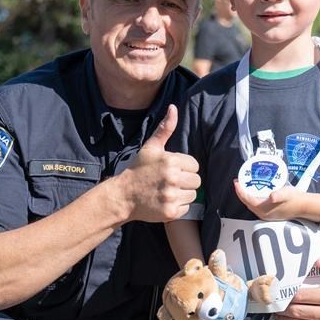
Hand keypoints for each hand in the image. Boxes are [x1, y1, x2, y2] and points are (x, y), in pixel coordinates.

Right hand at [120, 104, 200, 222]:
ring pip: (193, 195)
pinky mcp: (171, 212)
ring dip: (183, 194)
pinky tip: (165, 201)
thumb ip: (165, 128)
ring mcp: (172, 196)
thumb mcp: (150, 147)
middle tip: (170, 182)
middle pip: (196, 181)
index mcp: (171, 161)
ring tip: (167, 191)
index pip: (194, 165)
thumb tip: (174, 107)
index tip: (171, 170)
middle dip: (186, 181)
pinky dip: (178, 206)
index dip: (185, 168)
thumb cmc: (138, 170)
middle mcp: (173, 178)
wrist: (123, 196)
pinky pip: (186, 208)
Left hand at [234, 180, 305, 220]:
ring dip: (246, 196)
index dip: (240, 191)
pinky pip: (256, 206)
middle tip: (238, 182)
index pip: (247, 199)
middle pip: (247, 202)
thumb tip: (272, 196)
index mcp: (264, 209)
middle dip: (241, 192)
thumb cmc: (295, 199)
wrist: (304, 206)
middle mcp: (262, 214)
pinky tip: (254, 192)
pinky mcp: (269, 214)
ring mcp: (265, 215)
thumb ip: (279, 195)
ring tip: (244, 186)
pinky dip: (252, 198)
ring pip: (251, 204)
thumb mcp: (286, 193)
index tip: (236, 182)